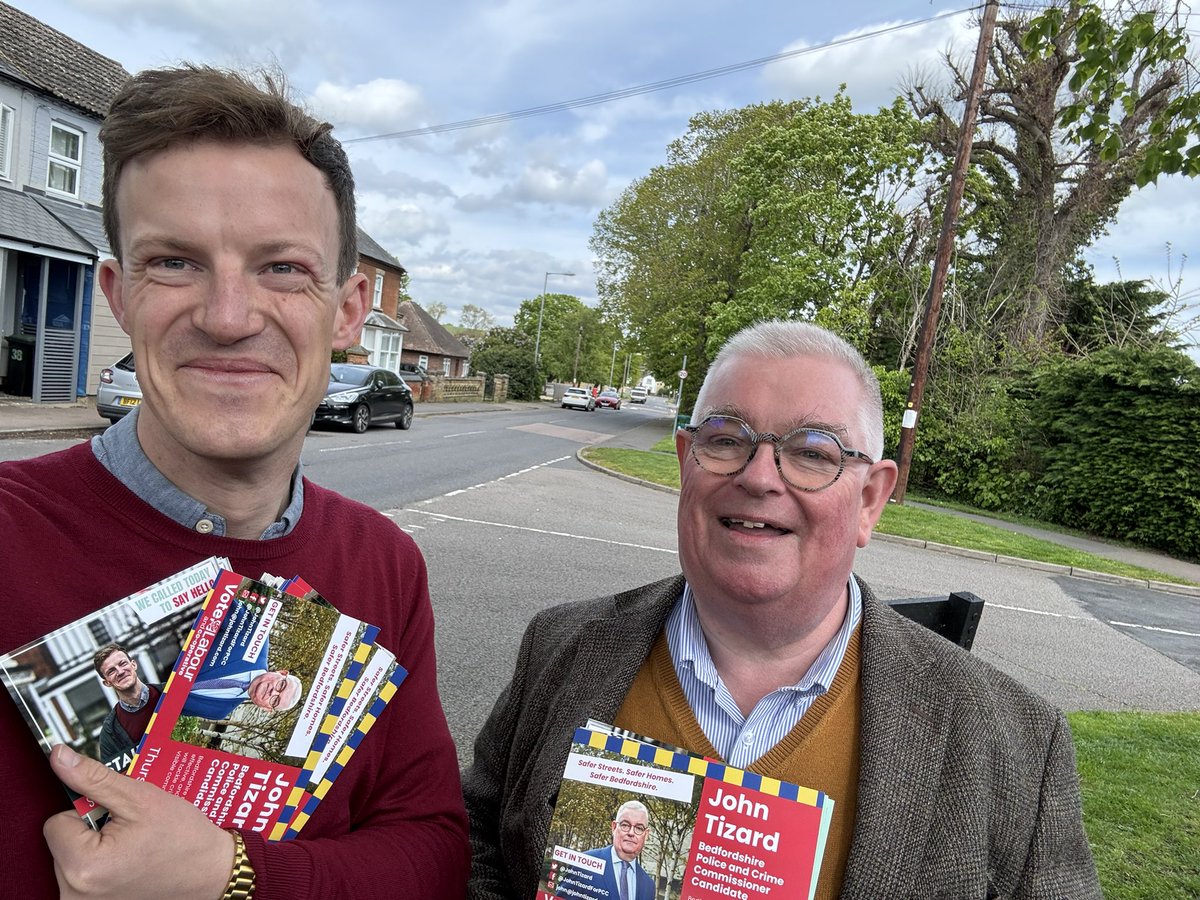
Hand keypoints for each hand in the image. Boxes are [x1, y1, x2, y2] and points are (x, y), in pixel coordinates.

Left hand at [44, 745, 234, 899]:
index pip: (57, 822)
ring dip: (96, 847)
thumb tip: (60, 757)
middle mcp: (75, 892)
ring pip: (71, 857)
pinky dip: (100, 865)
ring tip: (131, 848)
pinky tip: (127, 862)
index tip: (119, 817)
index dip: (90, 811)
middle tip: (129, 832)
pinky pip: (81, 874)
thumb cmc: (182, 838)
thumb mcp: (139, 798)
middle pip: (63, 841)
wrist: (210, 872)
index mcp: (83, 866)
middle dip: (92, 829)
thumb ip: (93, 778)